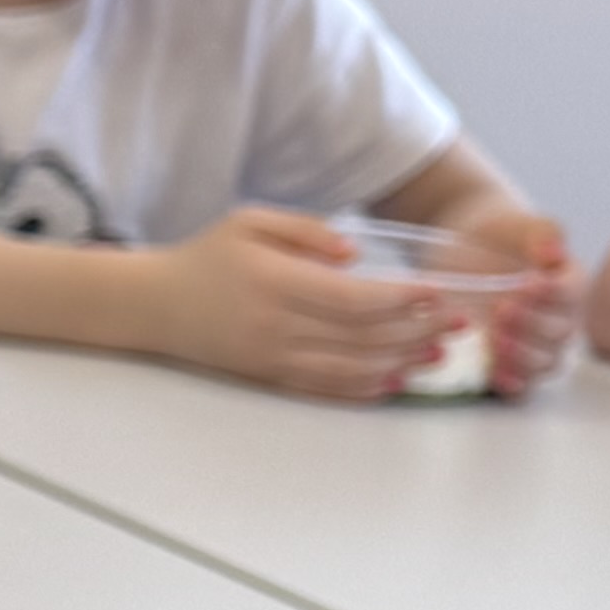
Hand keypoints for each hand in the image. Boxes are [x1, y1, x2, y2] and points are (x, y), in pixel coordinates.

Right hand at [147, 205, 435, 402]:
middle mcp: (273, 325)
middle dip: (416, 331)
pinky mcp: (268, 377)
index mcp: (272, 281)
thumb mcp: (250, 221)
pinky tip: (395, 379)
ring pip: (350, 367)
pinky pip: (325, 388)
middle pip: (361, 336)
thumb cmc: (206, 258)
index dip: (402, 300)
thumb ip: (307, 231)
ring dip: (400, 363)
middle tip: (456, 324)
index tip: (437, 294)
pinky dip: (365, 387)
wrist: (153, 305)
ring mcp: (271, 357)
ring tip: (438, 353)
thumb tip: (356, 256)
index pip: (352, 298)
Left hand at [448, 202, 580, 393]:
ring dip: (522, 356)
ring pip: (544, 363)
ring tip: (494, 338)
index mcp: (568, 284)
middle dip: (532, 325)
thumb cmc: (497, 235)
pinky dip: (513, 385)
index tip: (528, 283)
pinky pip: (522, 387)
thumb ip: (541, 232)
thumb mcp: (516, 225)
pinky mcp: (508, 364)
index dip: (554, 294)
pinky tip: (495, 376)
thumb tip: (553, 252)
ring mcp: (534, 345)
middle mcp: (558, 319)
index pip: (572, 294)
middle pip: (559, 334)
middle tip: (502, 309)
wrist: (463, 251)